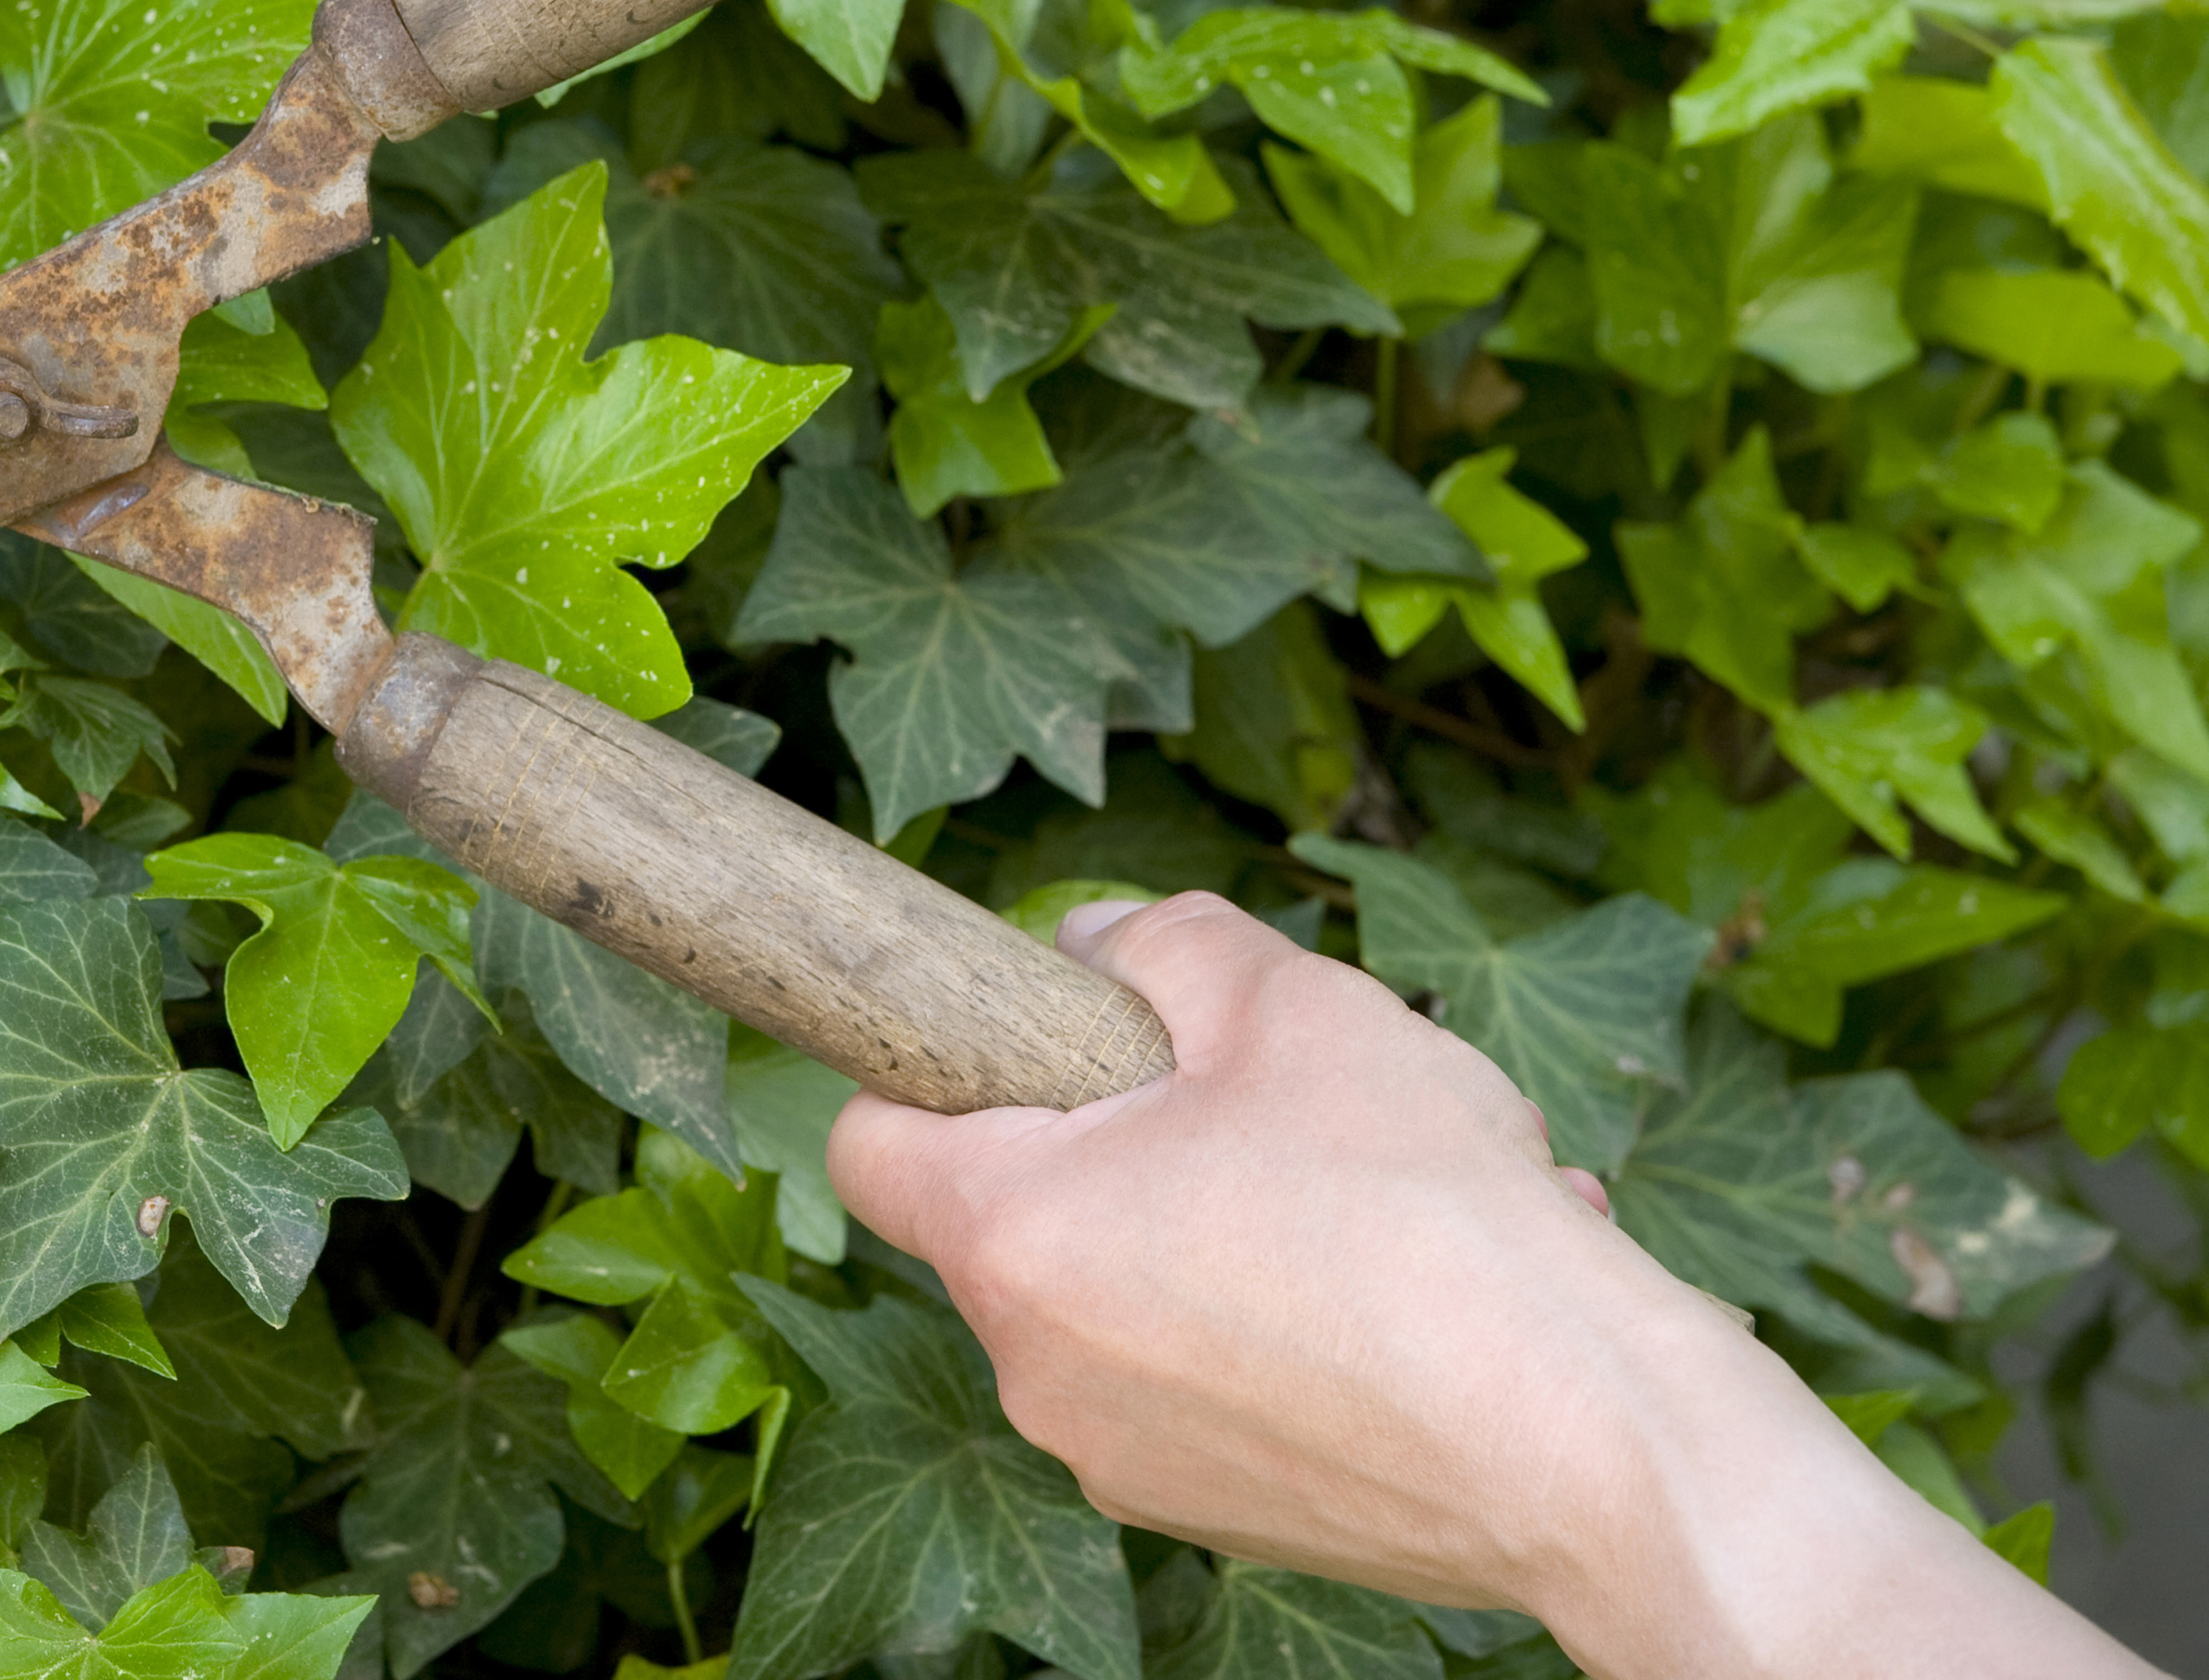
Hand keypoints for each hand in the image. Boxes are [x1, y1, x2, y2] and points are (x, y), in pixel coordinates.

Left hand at [829, 894, 2161, 1679]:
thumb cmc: (1426, 1217)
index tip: (1034, 1040)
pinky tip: (1431, 1280)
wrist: (1595, 1449)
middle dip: (1134, 1138)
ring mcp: (1124, 1462)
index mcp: (1014, 1239)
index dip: (937, 1064)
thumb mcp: (1294, 1005)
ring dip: (1239, 1221)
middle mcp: (1038, 1373)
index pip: (870, 1140)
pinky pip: (1225, 1376)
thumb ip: (1165, 947)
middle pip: (1027, 1212)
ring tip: (1393, 1191)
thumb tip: (1096, 947)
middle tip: (1270, 1102)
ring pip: (1143, 1290)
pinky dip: (1302, 1318)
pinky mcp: (1225, 1517)